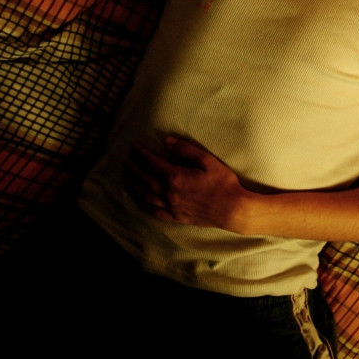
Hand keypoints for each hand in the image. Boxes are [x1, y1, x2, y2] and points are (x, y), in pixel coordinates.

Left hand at [123, 135, 245, 230]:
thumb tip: (168, 142)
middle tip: (126, 161)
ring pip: (146, 195)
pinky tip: (142, 200)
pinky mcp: (177, 217)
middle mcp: (170, 192)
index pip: (153, 163)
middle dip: (133, 168)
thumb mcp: (208, 161)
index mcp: (176, 176)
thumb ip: (186, 150)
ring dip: (134, 185)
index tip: (134, 147)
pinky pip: (155, 211)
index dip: (142, 154)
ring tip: (127, 178)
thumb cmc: (223, 183)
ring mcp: (172, 206)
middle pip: (145, 179)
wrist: (232, 209)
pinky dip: (145, 204)